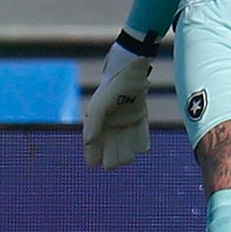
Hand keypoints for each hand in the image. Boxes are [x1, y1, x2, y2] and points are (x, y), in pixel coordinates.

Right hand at [83, 40, 152, 169]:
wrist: (131, 71)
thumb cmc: (111, 88)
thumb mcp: (98, 105)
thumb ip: (92, 123)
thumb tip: (88, 141)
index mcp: (96, 125)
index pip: (93, 151)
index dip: (94, 157)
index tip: (97, 161)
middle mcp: (110, 128)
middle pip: (111, 155)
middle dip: (112, 158)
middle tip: (115, 157)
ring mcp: (125, 124)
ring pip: (126, 151)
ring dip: (127, 154)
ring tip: (127, 152)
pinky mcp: (140, 119)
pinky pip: (142, 140)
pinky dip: (141, 144)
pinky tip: (141, 145)